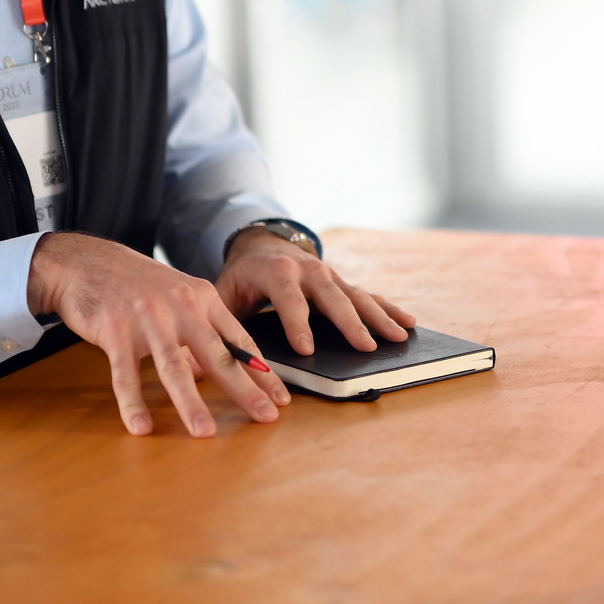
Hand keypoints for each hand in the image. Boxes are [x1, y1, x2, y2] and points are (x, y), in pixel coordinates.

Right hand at [28, 232, 290, 436]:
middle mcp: (181, 306)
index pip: (240, 341)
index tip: (280, 399)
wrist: (87, 262)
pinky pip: (125, 373)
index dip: (262, 372)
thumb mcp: (179, 298)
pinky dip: (133, 402)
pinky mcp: (115, 330)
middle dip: (244, 390)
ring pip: (174, 367)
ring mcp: (148, 318)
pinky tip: (141, 426)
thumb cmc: (139, 286)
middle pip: (218, 355)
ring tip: (205, 432)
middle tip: (265, 417)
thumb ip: (200, 332)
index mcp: (203, 298)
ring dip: (191, 403)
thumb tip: (214, 373)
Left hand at [216, 229, 415, 356]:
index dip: (297, 324)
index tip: (307, 350)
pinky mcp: (342, 283)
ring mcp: (330, 275)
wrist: (261, 244)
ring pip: (357, 296)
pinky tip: (408, 323)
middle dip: (350, 323)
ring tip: (399, 337)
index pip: (287, 298)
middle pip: (332, 297)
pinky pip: (369, 296)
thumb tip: (195, 359)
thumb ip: (214, 321)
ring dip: (379, 317)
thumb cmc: (241, 277)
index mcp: (275, 271)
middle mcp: (308, 269)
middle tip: (366, 347)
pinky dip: (389, 309)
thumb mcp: (222, 294)